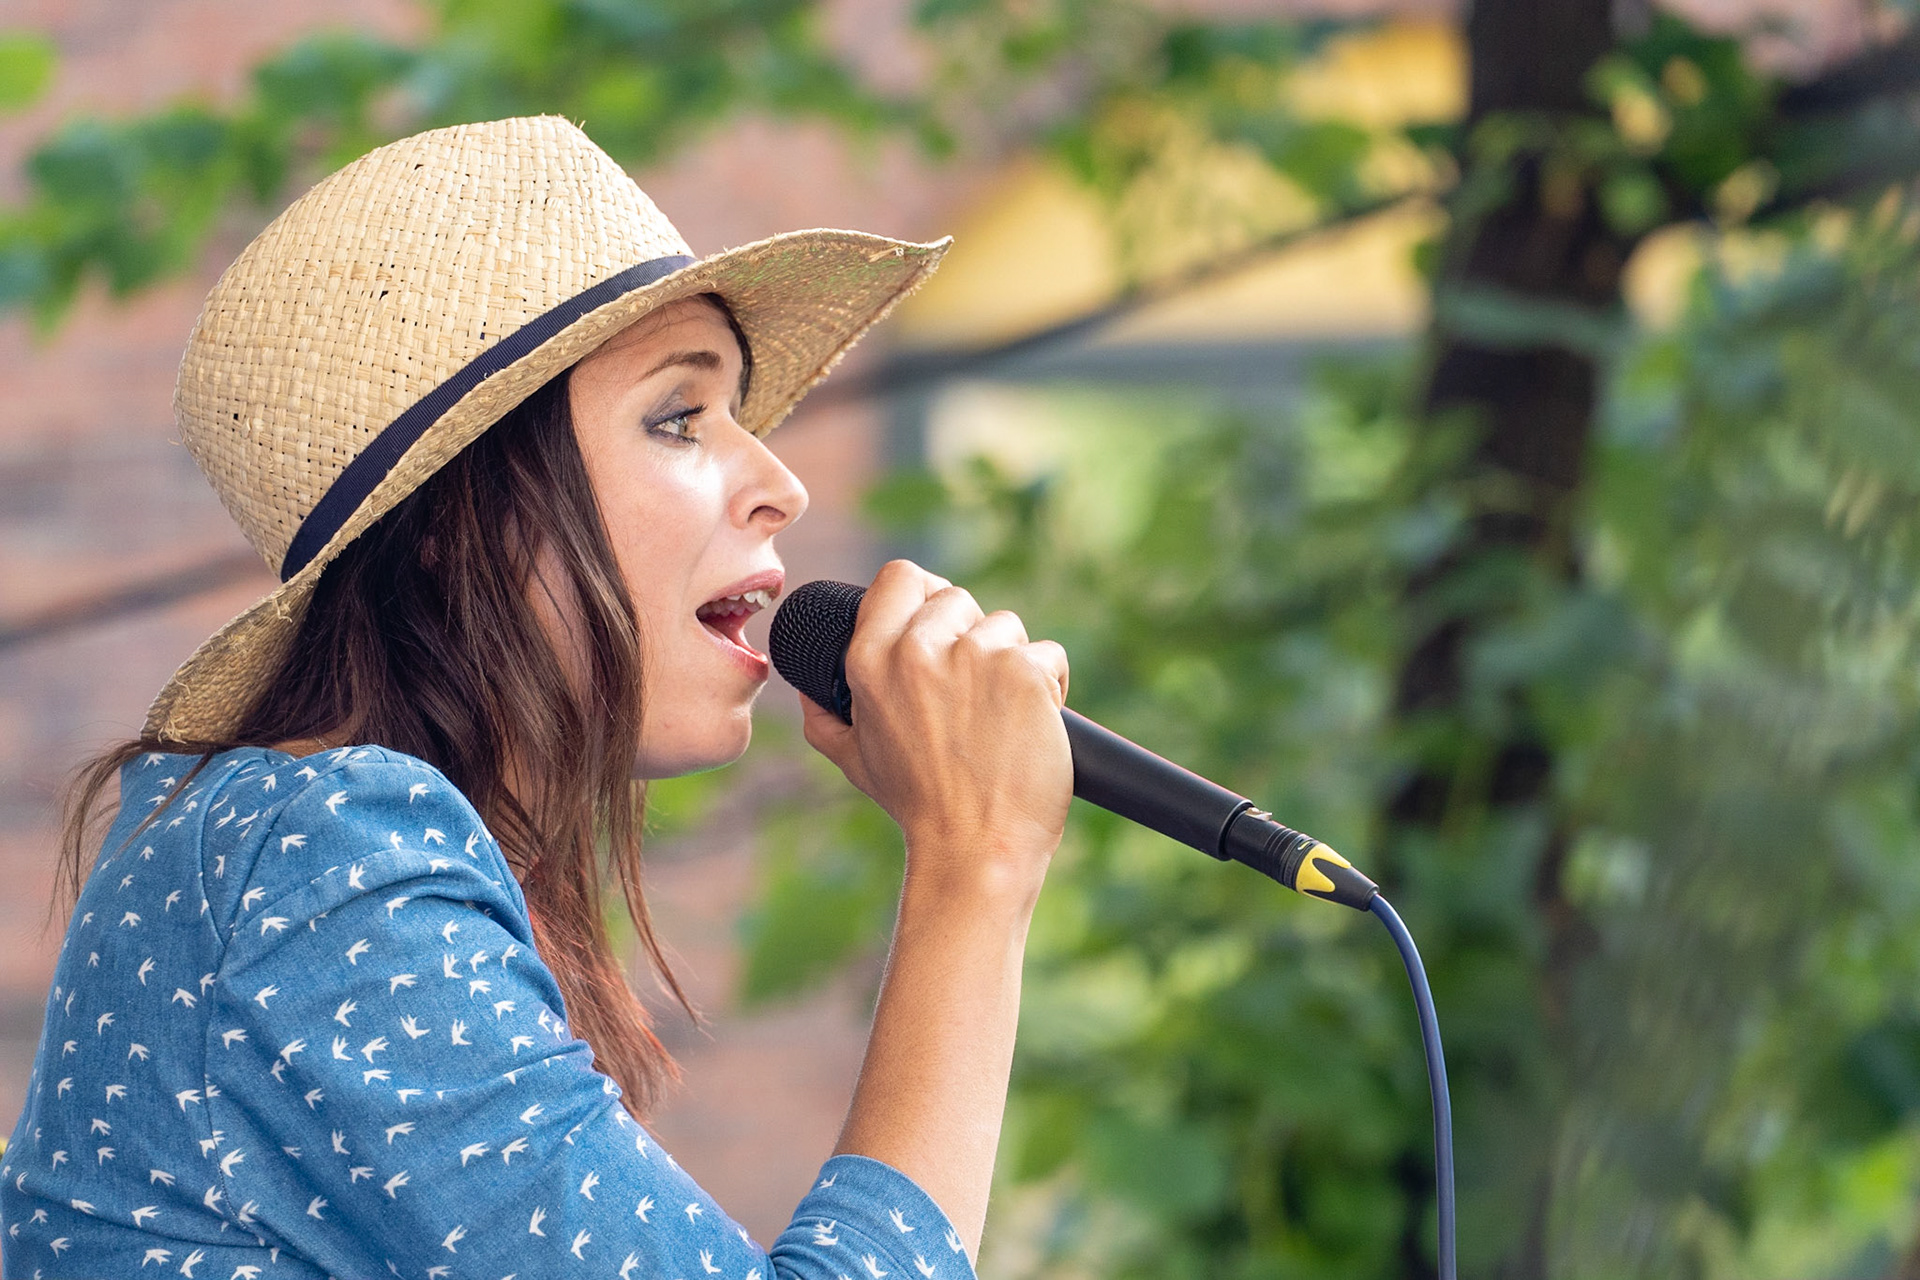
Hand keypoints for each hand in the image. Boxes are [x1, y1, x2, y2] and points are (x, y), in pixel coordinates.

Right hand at [799, 561, 1071, 901]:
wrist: (974, 848)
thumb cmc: (918, 805)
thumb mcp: (854, 759)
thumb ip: (825, 717)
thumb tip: (809, 689)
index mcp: (869, 660)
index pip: (899, 576)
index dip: (924, 594)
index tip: (940, 622)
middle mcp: (918, 649)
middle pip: (957, 598)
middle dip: (971, 635)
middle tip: (974, 691)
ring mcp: (975, 656)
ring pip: (1006, 626)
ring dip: (1011, 662)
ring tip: (1002, 717)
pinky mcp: (1024, 672)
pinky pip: (1047, 654)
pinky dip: (1049, 684)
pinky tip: (1036, 723)